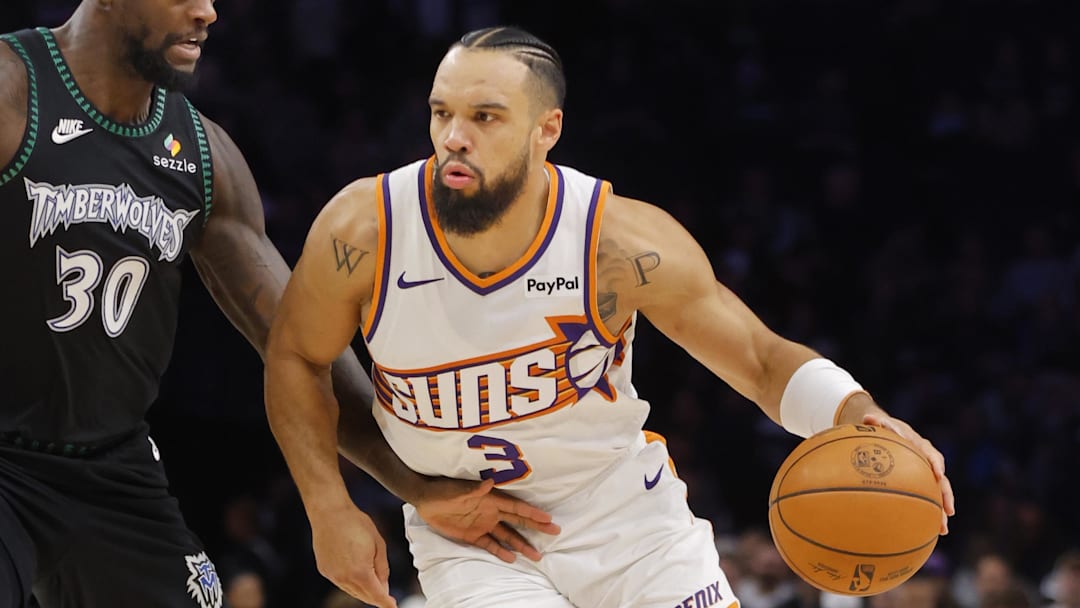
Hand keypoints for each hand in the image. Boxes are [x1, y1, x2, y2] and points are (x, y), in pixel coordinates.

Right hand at [309, 504, 396, 607]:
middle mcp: (344, 578)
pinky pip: (341, 583)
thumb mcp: (378, 544)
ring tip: (374, 584)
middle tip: (388, 598)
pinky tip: (357, 574)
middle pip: (364, 596)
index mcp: (360, 572)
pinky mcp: (325, 570)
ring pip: (352, 591)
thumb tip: (384, 587)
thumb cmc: (356, 523)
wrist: (330, 512)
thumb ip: (382, 569)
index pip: (377, 596)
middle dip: (377, 598)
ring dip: (364, 590)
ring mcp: (332, 575)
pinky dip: (351, 583)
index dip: (387, 604)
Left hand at [414, 477, 561, 561]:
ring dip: (521, 545)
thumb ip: (474, 489)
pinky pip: (490, 545)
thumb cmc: (443, 489)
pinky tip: (512, 559)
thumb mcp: (457, 490)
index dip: (532, 513)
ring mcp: (483, 524)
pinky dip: (500, 551)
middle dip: (536, 527)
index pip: (516, 507)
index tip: (548, 519)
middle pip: (518, 522)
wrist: (425, 498)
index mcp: (491, 499)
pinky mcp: (473, 535)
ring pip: (507, 536)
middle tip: (554, 533)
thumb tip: (490, 483)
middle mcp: (491, 512)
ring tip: (536, 556)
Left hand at [862, 413, 955, 534]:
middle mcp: (928, 462)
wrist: (890, 432)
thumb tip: (867, 418)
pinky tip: (928, 532)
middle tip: (948, 512)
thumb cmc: (885, 429)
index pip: (932, 455)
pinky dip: (929, 514)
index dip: (936, 464)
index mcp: (921, 446)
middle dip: (946, 496)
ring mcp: (926, 474)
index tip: (938, 475)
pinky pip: (927, 499)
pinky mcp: (921, 483)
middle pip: (941, 480)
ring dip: (941, 511)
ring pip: (937, 494)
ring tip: (943, 530)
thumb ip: (877, 422)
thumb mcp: (881, 424)